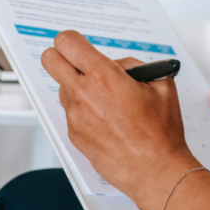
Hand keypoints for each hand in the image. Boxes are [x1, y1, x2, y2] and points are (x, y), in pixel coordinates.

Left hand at [41, 31, 198, 209]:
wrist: (154, 169)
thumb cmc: (159, 133)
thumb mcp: (160, 85)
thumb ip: (135, 67)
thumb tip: (119, 65)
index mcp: (103, 76)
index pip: (67, 42)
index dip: (71, 40)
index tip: (77, 44)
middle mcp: (82, 93)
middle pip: (50, 60)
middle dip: (61, 56)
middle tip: (78, 63)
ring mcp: (74, 115)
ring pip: (61, 87)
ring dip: (76, 85)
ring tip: (105, 98)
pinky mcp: (73, 133)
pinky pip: (70, 111)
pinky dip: (82, 109)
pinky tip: (105, 118)